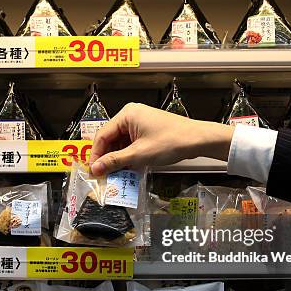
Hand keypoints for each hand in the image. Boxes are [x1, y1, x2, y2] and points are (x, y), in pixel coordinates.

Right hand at [89, 103, 234, 175]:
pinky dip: (129, 156)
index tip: (93, 171)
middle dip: (107, 157)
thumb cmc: (170, 142)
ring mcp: (140, 122)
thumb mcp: (139, 155)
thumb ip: (115, 161)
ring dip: (118, 158)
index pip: (102, 135)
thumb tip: (95, 169)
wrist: (198, 140)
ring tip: (116, 175)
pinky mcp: (148, 130)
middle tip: (104, 175)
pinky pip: (131, 143)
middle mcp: (131, 115)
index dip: (96, 155)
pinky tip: (129, 168)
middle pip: (110, 139)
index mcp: (126, 115)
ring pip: (121, 143)